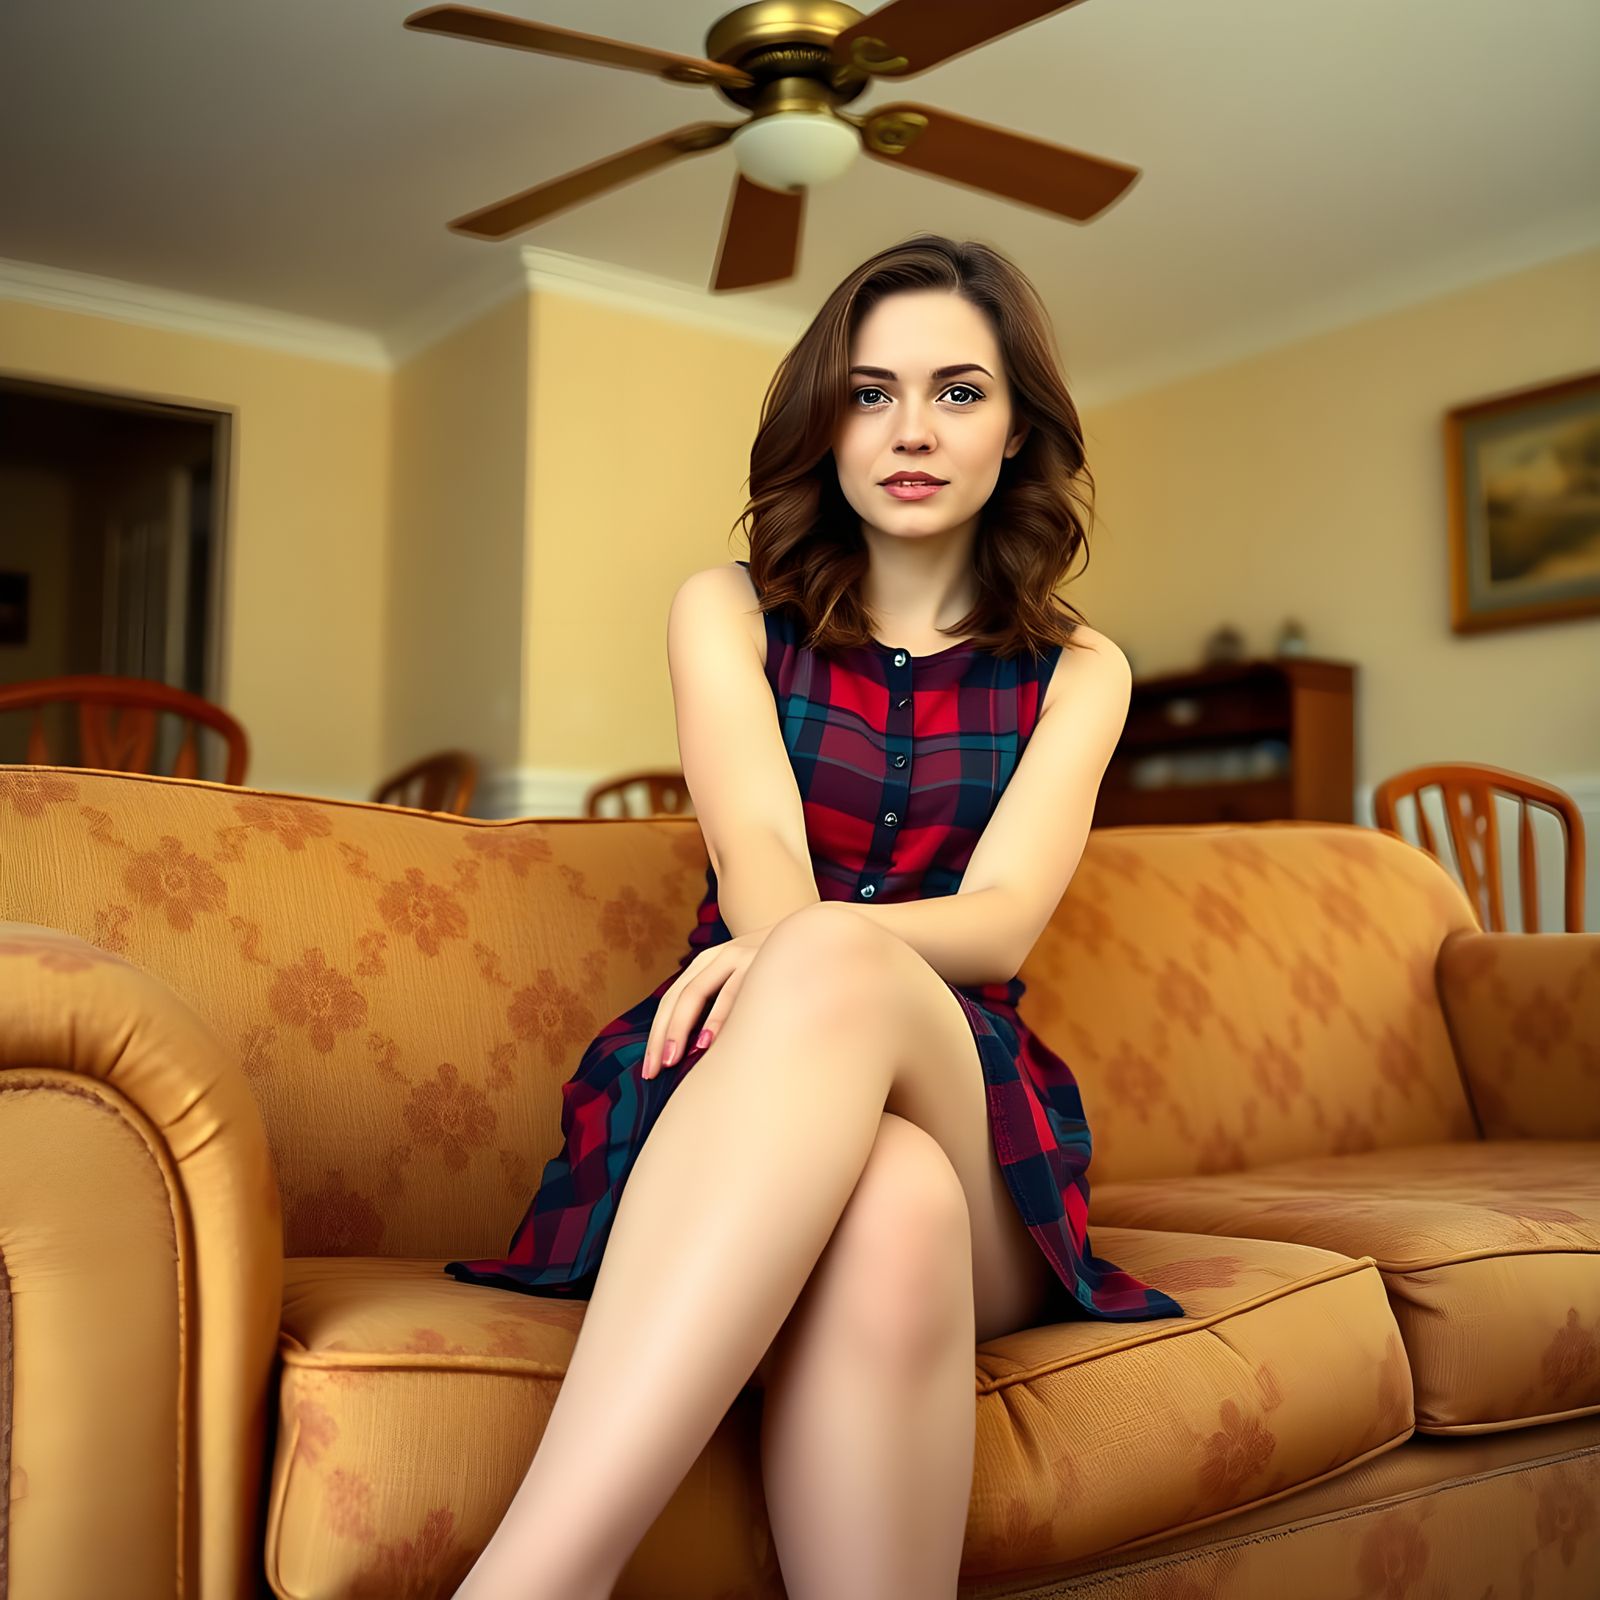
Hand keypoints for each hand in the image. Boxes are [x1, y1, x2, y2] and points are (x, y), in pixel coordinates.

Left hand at [642, 924, 771, 1079]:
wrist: (816, 931)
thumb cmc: (778, 970)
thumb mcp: (745, 979)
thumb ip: (722, 1003)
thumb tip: (699, 1049)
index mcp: (708, 963)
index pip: (671, 1000)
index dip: (657, 1033)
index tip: (649, 1068)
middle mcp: (718, 956)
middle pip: (678, 997)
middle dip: (663, 1034)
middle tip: (654, 1069)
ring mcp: (739, 956)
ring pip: (697, 991)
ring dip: (682, 1027)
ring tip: (672, 1059)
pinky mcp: (760, 961)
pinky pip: (733, 991)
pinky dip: (718, 1016)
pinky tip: (709, 1040)